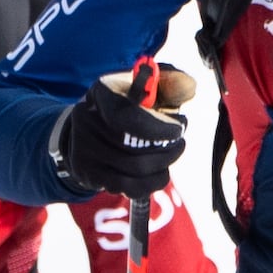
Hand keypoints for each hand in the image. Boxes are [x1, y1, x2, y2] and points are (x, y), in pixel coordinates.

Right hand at [48, 67, 187, 200]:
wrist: (92, 128)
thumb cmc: (128, 104)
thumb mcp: (147, 87)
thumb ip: (169, 84)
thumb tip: (187, 85)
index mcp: (102, 92)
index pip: (127, 116)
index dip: (158, 128)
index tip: (179, 129)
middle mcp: (86, 119)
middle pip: (133, 147)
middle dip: (166, 148)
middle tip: (179, 143)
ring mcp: (84, 149)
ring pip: (135, 169)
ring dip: (162, 165)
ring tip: (171, 155)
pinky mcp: (89, 174)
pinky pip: (128, 187)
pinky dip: (151, 182)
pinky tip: (158, 172)